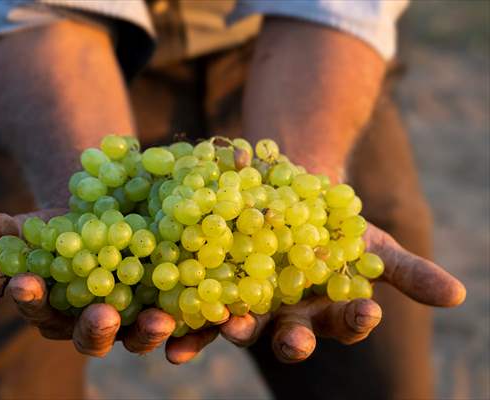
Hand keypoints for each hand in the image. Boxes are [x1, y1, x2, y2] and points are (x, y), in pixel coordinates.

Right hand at [0, 210, 178, 356]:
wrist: (106, 217)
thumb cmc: (63, 225)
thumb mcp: (36, 223)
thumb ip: (9, 230)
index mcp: (55, 308)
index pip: (38, 308)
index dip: (30, 298)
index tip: (23, 283)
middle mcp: (92, 322)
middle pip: (91, 336)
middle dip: (95, 328)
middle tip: (102, 314)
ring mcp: (132, 320)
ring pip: (137, 336)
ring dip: (148, 332)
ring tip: (160, 320)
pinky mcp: (166, 307)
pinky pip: (178, 321)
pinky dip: (189, 325)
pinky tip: (200, 315)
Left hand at [165, 223, 465, 363]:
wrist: (282, 194)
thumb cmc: (331, 224)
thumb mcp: (367, 241)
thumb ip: (404, 270)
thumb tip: (458, 295)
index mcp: (326, 311)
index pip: (348, 323)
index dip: (358, 320)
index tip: (367, 310)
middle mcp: (286, 317)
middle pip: (292, 337)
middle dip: (294, 339)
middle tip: (293, 336)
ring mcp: (248, 306)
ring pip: (244, 327)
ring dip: (236, 331)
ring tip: (232, 328)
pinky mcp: (211, 291)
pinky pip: (197, 311)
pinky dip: (187, 324)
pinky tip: (173, 336)